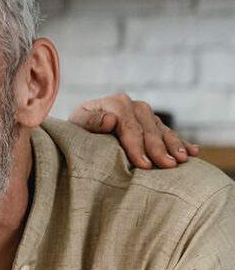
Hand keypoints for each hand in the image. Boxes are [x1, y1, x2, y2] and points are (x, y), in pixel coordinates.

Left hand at [69, 93, 197, 169]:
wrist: (81, 126)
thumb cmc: (77, 129)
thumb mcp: (77, 124)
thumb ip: (91, 121)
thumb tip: (110, 120)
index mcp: (116, 103)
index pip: (130, 127)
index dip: (138, 146)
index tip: (144, 165)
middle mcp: (134, 106)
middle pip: (149, 129)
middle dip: (159, 149)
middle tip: (169, 166)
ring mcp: (145, 114)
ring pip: (162, 131)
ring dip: (174, 145)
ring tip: (183, 160)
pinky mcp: (152, 123)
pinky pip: (168, 133)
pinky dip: (181, 143)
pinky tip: (193, 152)